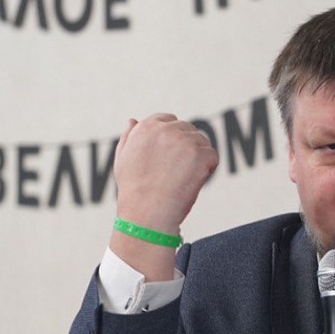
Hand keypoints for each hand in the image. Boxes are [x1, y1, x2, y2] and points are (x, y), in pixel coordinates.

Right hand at [114, 113, 218, 234]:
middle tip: (178, 172)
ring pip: (202, 142)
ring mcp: (184, 141)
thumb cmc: (133, 191)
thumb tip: (133, 120)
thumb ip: (128, 137)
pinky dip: (209, 169)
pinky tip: (195, 181)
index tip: (172, 157)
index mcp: (146, 127)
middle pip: (188, 130)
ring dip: (198, 158)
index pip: (169, 120)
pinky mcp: (199, 155)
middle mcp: (165, 130)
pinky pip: (213, 156)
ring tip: (184, 178)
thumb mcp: (122, 160)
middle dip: (187, 148)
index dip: (173, 138)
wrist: (146, 213)